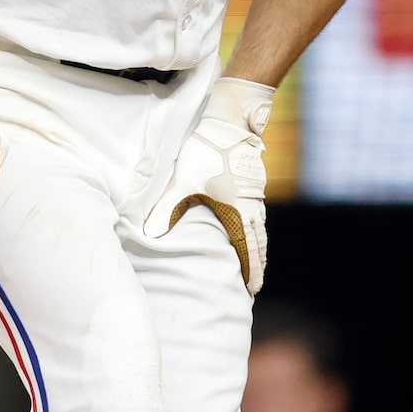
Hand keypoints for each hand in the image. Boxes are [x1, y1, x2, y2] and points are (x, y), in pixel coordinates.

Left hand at [160, 77, 273, 292]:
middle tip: (255, 286)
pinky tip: (253, 232)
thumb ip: (168, 208)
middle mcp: (251, 206)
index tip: (251, 289)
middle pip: (259, 243)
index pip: (247, 248)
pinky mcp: (255, 184)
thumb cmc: (207, 151)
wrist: (231, 122)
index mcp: (237, 210)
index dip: (250, 270)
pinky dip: (259, 231)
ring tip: (257, 265)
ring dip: (259, 249)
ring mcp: (256, 195)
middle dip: (257, 266)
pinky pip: (260, 215)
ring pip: (261, 229)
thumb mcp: (183, 181)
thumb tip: (151, 233)